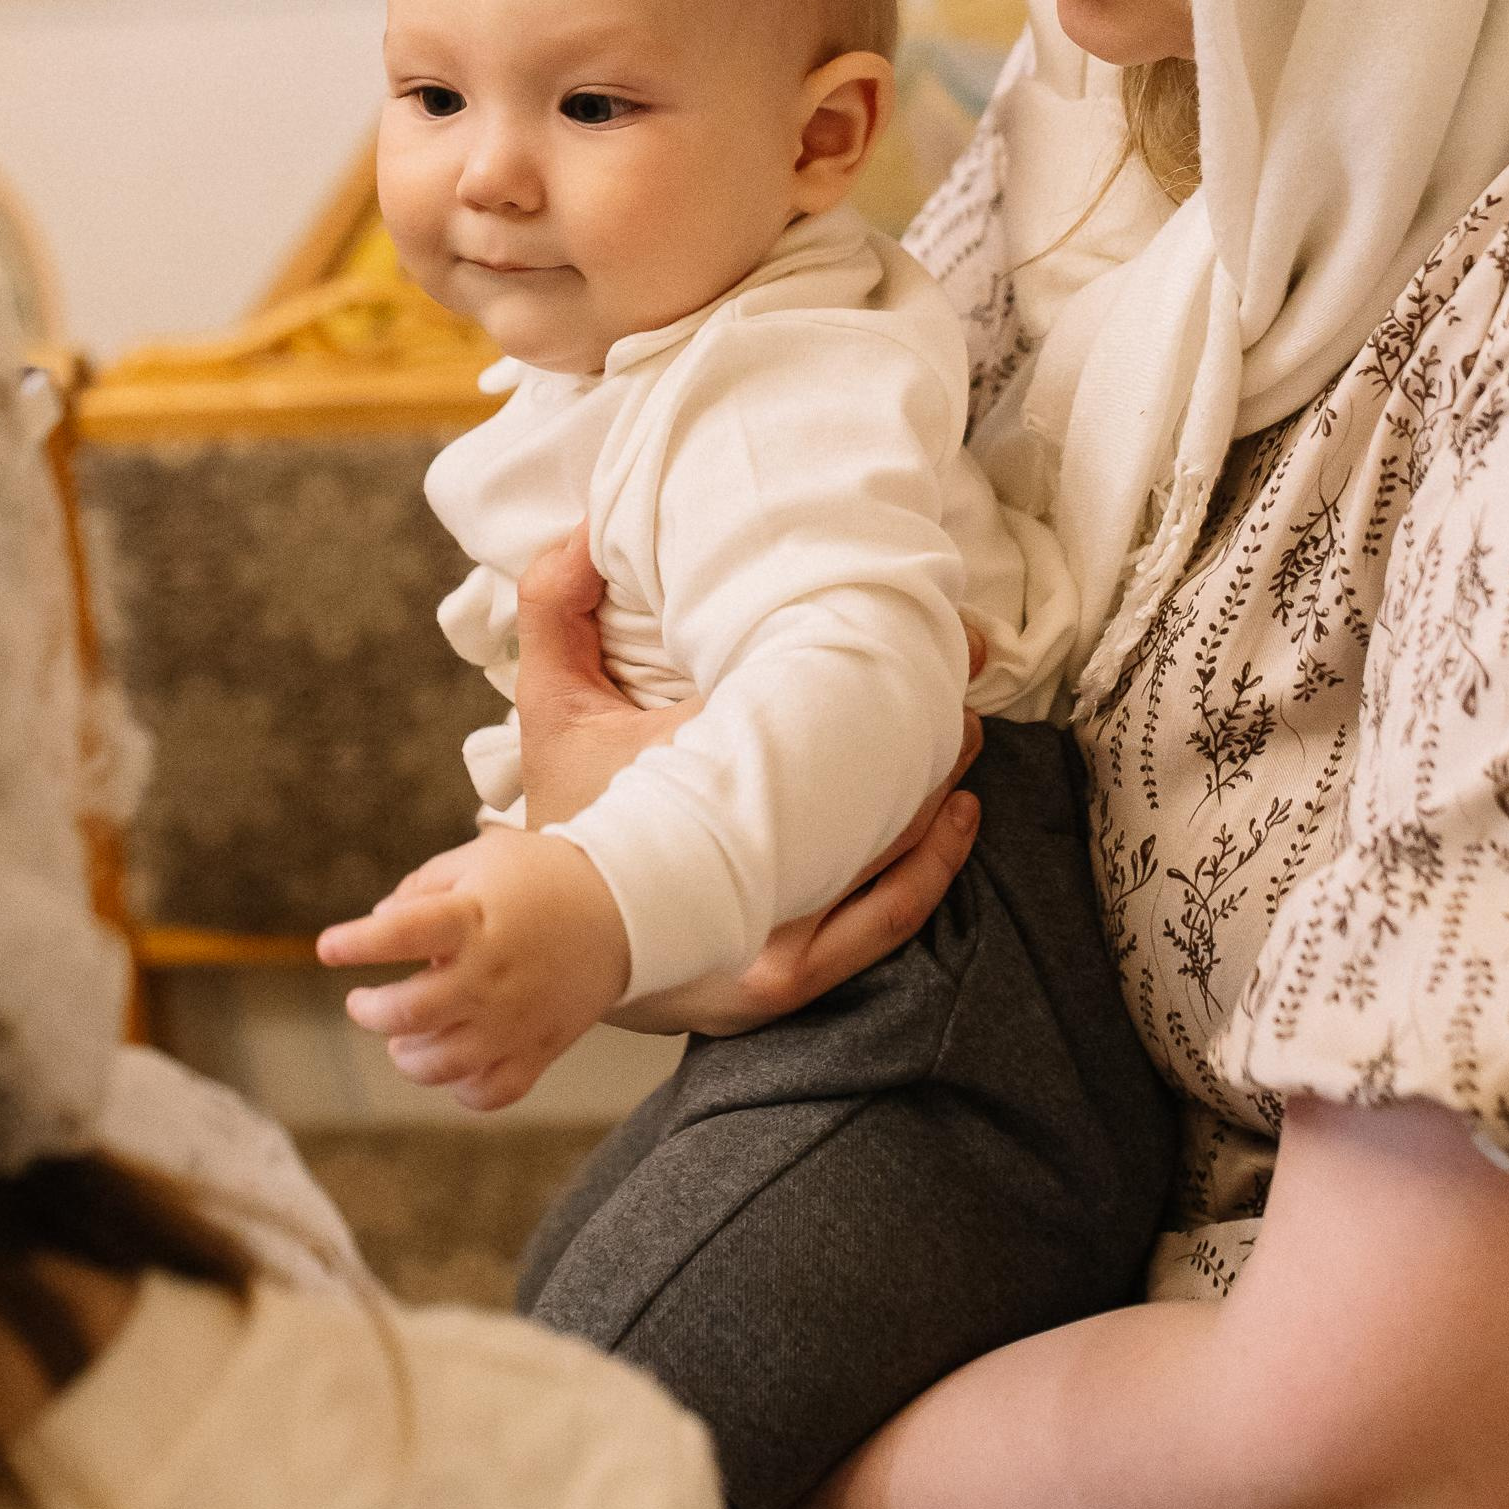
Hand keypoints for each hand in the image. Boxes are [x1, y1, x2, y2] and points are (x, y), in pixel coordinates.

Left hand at [317, 828, 630, 1112]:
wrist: (626, 907)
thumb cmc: (541, 877)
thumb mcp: (480, 859)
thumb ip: (421, 888)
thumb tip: (376, 923)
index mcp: (474, 918)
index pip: (401, 934)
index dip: (357, 943)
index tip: (327, 947)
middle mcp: (493, 973)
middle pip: (411, 1013)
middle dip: (372, 1011)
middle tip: (363, 1002)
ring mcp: (518, 1017)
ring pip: (443, 1064)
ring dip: (408, 1058)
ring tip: (403, 1040)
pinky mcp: (541, 1046)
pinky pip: (492, 1092)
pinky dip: (463, 1090)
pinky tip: (453, 1065)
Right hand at [513, 523, 987, 1036]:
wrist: (544, 944)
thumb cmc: (570, 820)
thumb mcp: (553, 710)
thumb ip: (555, 610)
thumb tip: (588, 530)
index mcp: (693, 789)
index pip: (807, 712)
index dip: (880, 662)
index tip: (930, 627)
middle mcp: (739, 870)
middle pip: (869, 791)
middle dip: (927, 727)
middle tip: (958, 673)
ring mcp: (768, 935)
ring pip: (888, 863)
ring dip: (938, 793)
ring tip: (964, 734)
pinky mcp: (786, 979)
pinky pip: (884, 924)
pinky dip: (930, 871)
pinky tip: (958, 818)